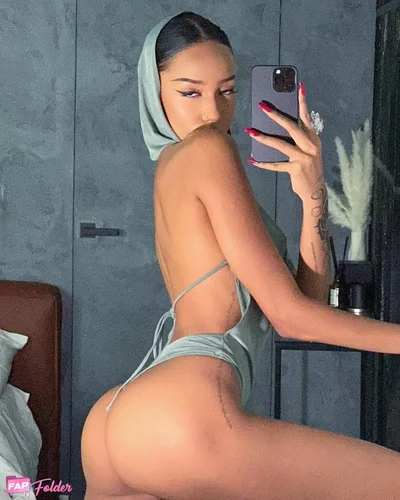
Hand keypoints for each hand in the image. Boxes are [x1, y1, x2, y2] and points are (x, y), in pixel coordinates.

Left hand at [245, 81, 323, 200]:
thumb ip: (298, 139)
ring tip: (251, 131)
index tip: (299, 87)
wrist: (315, 190)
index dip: (303, 102)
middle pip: (291, 127)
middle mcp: (310, 145)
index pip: (306, 117)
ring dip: (264, 138)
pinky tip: (253, 160)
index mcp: (313, 138)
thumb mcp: (308, 150)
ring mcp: (304, 158)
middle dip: (276, 116)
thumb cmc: (308, 167)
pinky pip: (276, 165)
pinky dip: (264, 163)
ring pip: (281, 145)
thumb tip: (280, 126)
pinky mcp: (296, 170)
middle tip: (263, 106)